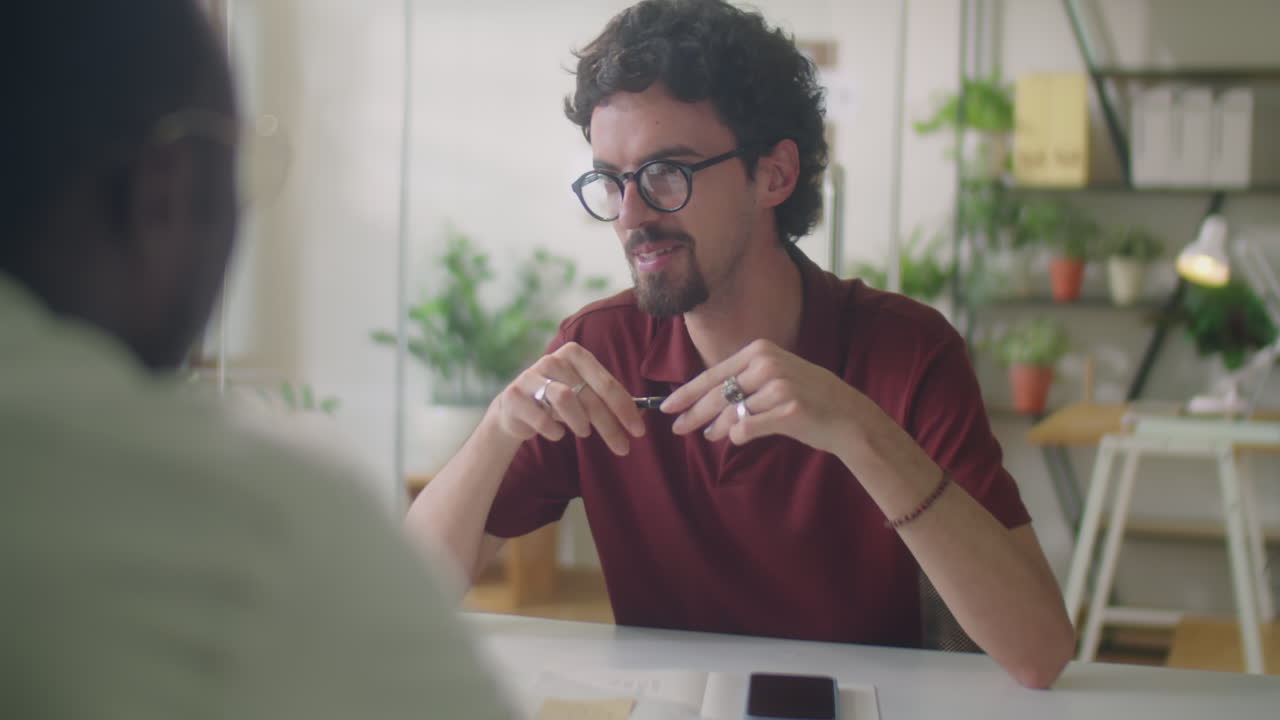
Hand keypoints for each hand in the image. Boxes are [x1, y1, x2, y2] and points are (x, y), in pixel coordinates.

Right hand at [491, 342, 644, 454]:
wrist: (515, 410)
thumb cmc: (556, 402)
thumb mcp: (583, 396)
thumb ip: (608, 401)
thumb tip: (641, 417)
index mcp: (575, 354)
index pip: (607, 383)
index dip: (625, 408)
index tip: (639, 431)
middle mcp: (552, 359)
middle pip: (589, 395)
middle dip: (609, 425)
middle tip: (622, 447)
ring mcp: (531, 376)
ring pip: (565, 398)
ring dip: (580, 422)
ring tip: (584, 432)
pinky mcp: (514, 396)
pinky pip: (542, 418)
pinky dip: (555, 431)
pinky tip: (557, 433)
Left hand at [660, 339, 861, 453]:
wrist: (848, 416)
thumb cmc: (808, 398)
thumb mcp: (775, 377)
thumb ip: (742, 384)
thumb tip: (704, 404)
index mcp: (760, 350)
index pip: (714, 374)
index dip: (687, 392)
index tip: (667, 406)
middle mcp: (767, 364)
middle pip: (717, 394)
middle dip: (693, 413)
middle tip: (678, 428)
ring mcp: (779, 386)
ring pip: (730, 413)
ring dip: (715, 427)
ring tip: (710, 435)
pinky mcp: (788, 409)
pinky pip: (748, 427)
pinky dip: (737, 435)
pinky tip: (735, 438)